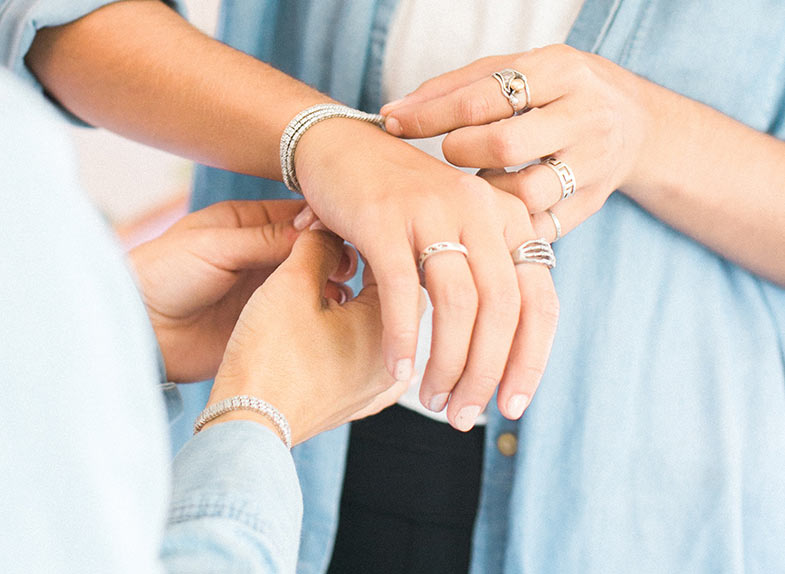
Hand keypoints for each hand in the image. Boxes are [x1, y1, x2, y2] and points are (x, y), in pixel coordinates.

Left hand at [130, 200, 355, 381]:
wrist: (138, 330)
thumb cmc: (163, 275)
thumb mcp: (214, 246)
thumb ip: (265, 238)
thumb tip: (318, 229)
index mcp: (245, 224)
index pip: (297, 215)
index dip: (323, 221)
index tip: (349, 230)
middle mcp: (260, 255)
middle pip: (310, 248)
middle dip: (333, 253)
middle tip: (348, 265)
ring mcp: (265, 290)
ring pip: (311, 281)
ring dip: (330, 283)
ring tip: (343, 289)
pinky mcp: (265, 322)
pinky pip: (301, 314)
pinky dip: (320, 312)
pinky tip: (332, 313)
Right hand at [205, 228, 420, 444]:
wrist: (247, 421)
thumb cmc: (270, 353)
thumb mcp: (292, 284)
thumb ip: (319, 246)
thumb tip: (333, 230)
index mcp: (393, 326)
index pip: (398, 266)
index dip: (364, 239)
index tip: (338, 231)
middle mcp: (398, 360)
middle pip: (392, 299)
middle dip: (364, 272)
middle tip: (331, 256)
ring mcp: (377, 389)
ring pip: (378, 329)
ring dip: (357, 305)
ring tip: (325, 290)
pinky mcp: (355, 405)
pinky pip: (364, 359)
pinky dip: (351, 338)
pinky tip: (327, 328)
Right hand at [294, 119, 558, 429]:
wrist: (342, 149)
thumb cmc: (402, 206)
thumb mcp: (457, 234)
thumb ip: (487, 278)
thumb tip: (503, 355)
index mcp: (508, 218)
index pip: (540, 302)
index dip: (532, 361)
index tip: (511, 407)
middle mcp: (480, 209)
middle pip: (503, 309)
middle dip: (487, 373)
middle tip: (463, 416)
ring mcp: (433, 210)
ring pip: (459, 303)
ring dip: (449, 364)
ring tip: (433, 402)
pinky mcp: (384, 217)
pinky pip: (403, 289)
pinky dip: (404, 337)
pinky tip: (398, 370)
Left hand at [380, 44, 654, 241]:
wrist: (635, 124)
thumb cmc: (555, 94)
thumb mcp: (516, 72)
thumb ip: (456, 88)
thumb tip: (392, 114)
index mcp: (561, 72)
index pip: (483, 97)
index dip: (430, 114)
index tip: (395, 124)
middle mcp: (585, 117)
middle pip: (505, 146)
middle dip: (461, 152)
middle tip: (451, 151)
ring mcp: (594, 165)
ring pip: (526, 194)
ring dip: (486, 193)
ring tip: (478, 181)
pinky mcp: (593, 204)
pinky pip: (540, 227)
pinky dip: (508, 223)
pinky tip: (495, 210)